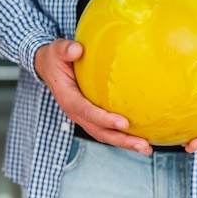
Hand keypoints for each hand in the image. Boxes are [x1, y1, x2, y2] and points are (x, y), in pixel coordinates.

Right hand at [35, 39, 152, 154]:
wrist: (49, 67)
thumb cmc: (55, 58)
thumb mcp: (56, 50)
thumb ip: (65, 49)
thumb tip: (77, 49)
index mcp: (68, 99)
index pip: (86, 112)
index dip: (104, 119)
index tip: (124, 123)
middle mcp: (76, 112)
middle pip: (99, 132)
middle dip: (121, 140)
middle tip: (143, 146)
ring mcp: (84, 117)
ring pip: (105, 134)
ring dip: (125, 143)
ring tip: (146, 148)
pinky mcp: (92, 116)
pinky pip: (108, 129)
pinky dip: (124, 135)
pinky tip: (143, 135)